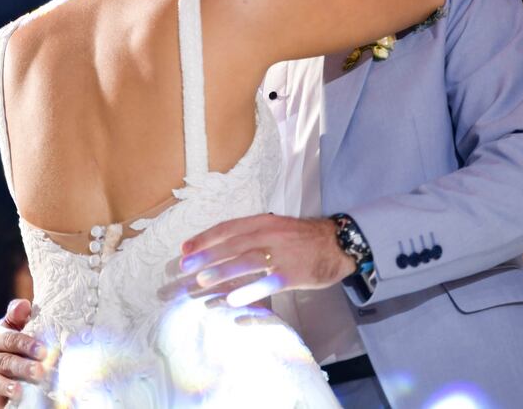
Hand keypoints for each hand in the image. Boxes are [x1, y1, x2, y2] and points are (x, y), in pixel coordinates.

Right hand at [0, 299, 45, 405]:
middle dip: (22, 366)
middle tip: (40, 371)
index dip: (26, 345)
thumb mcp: (18, 323)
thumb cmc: (19, 336)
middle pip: (5, 361)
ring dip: (8, 386)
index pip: (10, 339)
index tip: (43, 351)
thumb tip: (23, 306)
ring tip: (20, 391)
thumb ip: (19, 313)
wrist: (9, 356)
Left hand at [180, 214, 355, 306]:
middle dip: (206, 256)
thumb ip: (252, 234)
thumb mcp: (276, 227)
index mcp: (263, 222)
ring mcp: (280, 254)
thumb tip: (222, 247)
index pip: (228, 228)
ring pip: (246, 261)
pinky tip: (232, 300)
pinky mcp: (291, 274)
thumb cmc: (302, 238)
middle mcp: (269, 234)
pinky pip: (266, 283)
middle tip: (184, 269)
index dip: (204, 238)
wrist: (338, 242)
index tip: (184, 250)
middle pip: (232, 244)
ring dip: (221, 271)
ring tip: (201, 282)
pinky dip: (248, 291)